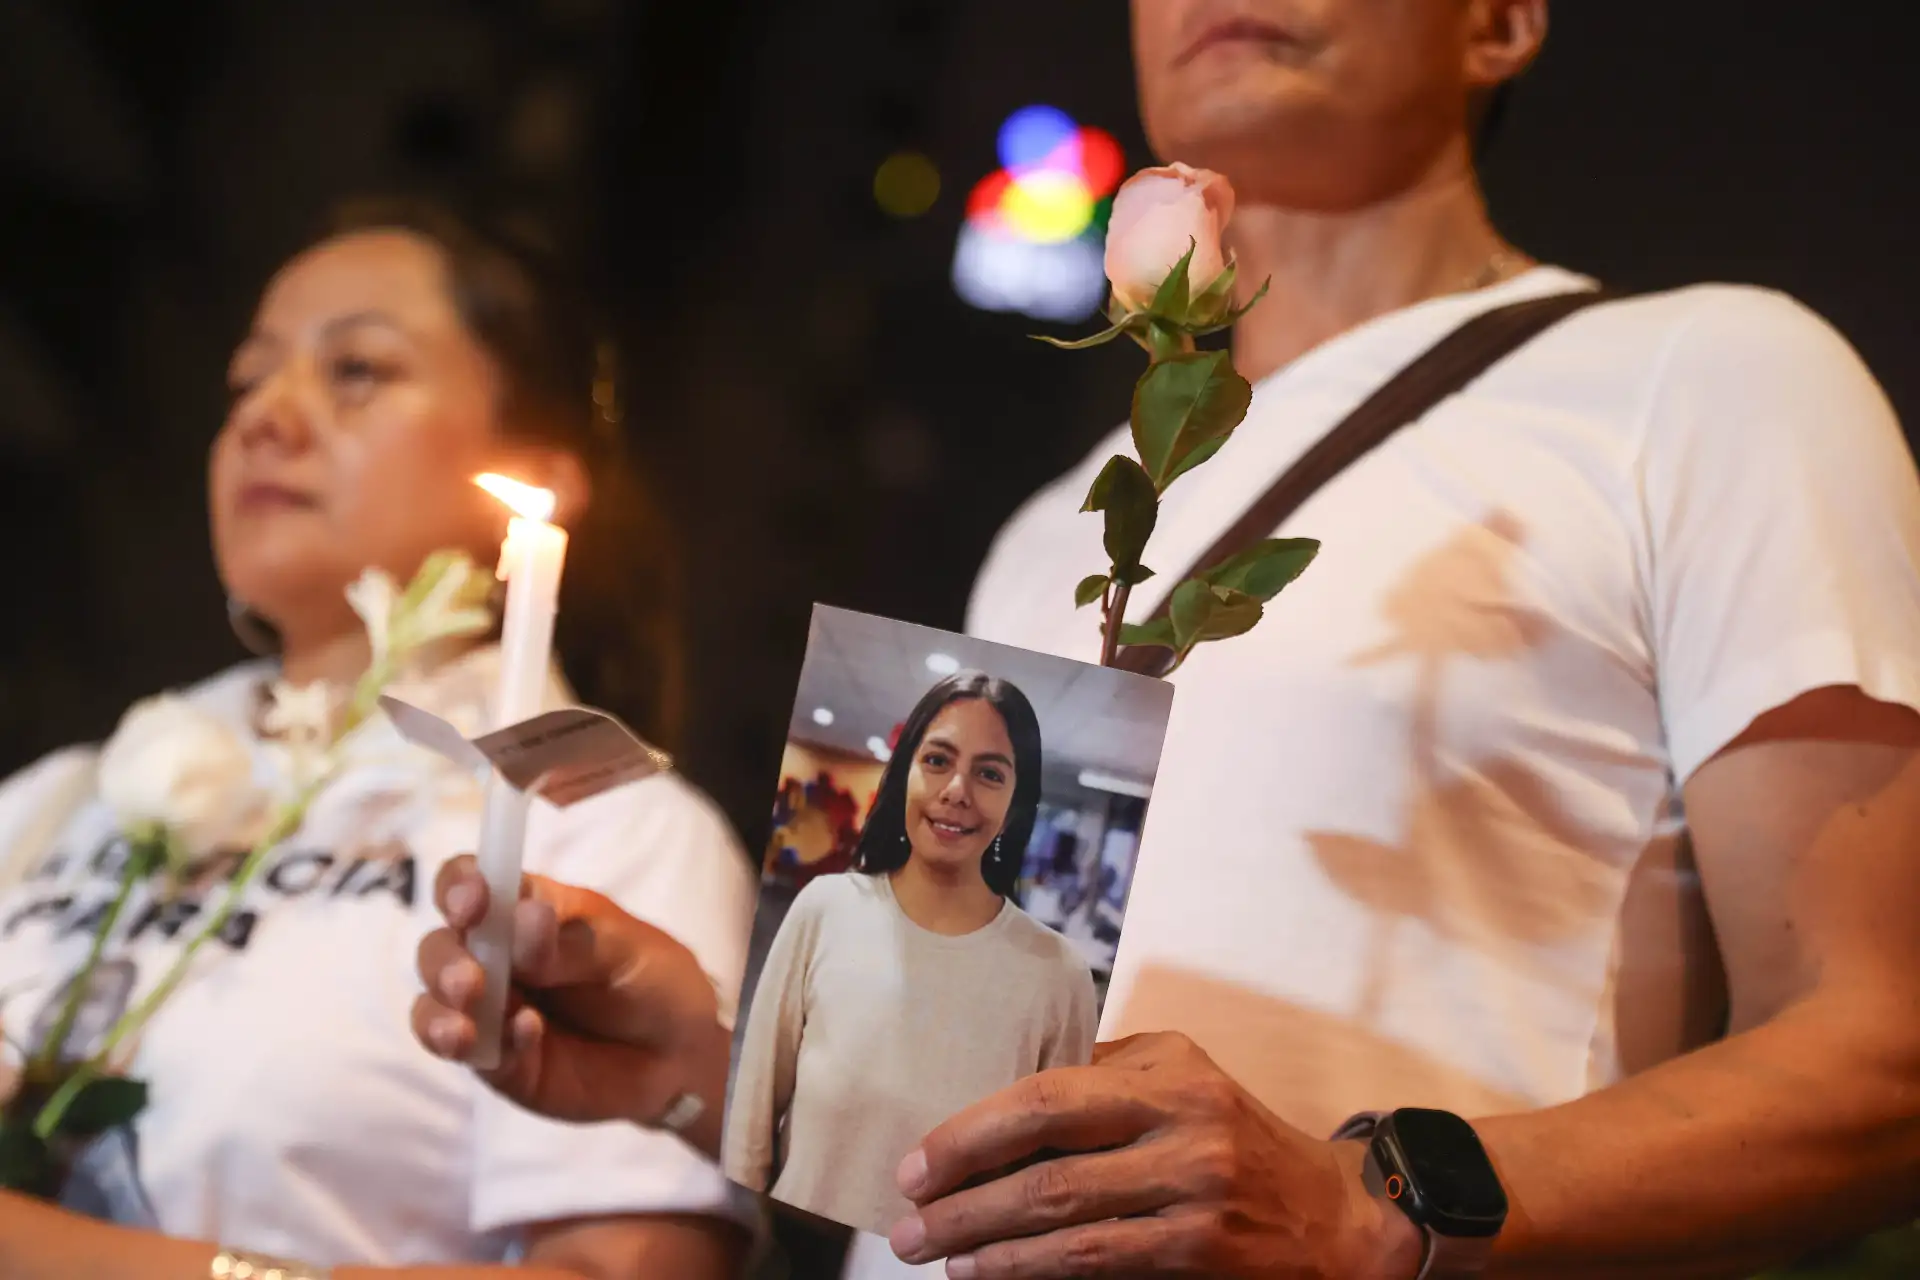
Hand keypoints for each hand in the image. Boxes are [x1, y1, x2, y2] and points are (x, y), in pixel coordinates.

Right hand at [411, 854, 730, 1149]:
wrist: (683, 1054)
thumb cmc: (656, 980)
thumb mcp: (628, 948)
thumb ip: (572, 940)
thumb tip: (523, 919)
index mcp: (524, 910)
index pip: (469, 883)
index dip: (458, 886)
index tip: (473, 902)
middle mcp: (495, 957)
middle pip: (439, 946)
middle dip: (446, 960)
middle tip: (471, 979)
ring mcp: (490, 1011)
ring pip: (433, 1004)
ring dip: (442, 1010)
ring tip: (470, 1022)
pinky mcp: (497, 1062)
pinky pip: (470, 1054)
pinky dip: (485, 1046)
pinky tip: (526, 1039)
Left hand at [888, 1032, 1424, 1278]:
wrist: (1337, 1219)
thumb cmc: (1238, 1136)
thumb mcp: (1180, 1076)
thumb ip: (1102, 1074)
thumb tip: (998, 1092)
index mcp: (1167, 1073)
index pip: (1047, 1094)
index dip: (972, 1131)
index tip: (918, 1162)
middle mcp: (1184, 1125)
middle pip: (1048, 1160)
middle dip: (962, 1193)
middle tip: (907, 1218)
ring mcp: (1197, 1192)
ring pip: (1066, 1220)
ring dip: (985, 1242)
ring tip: (932, 1253)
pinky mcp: (1202, 1251)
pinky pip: (1097, 1262)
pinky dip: (1032, 1271)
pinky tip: (989, 1274)